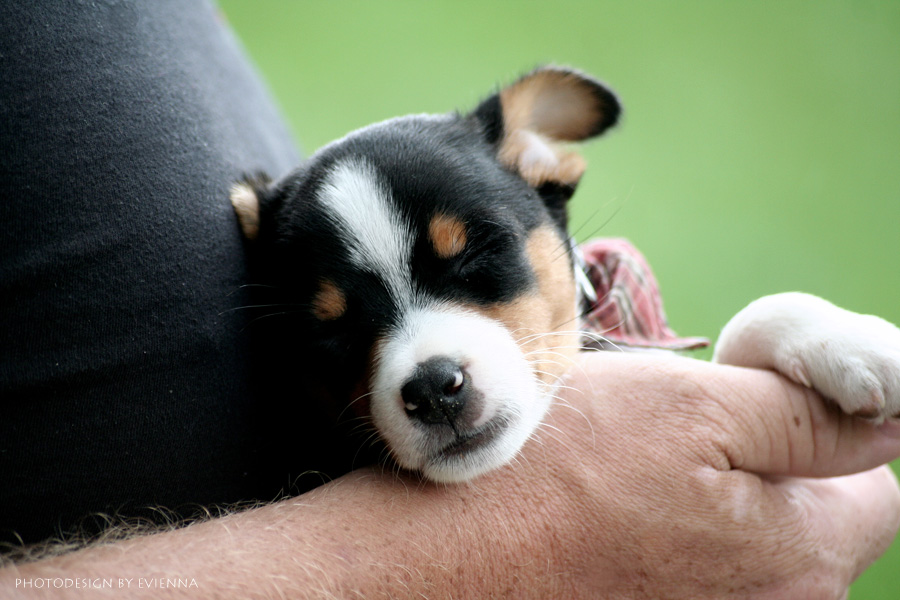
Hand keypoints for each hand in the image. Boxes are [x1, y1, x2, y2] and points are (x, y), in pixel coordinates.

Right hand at [472, 351, 899, 597]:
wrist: (445, 557)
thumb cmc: (558, 472)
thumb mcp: (690, 407)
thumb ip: (805, 416)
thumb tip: (887, 420)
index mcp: (802, 554)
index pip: (877, 482)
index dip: (825, 430)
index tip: (757, 403)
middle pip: (811, 521)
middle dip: (767, 468)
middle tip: (676, 433)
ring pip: (749, 547)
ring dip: (710, 501)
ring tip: (631, 475)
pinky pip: (698, 572)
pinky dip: (671, 536)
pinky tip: (613, 514)